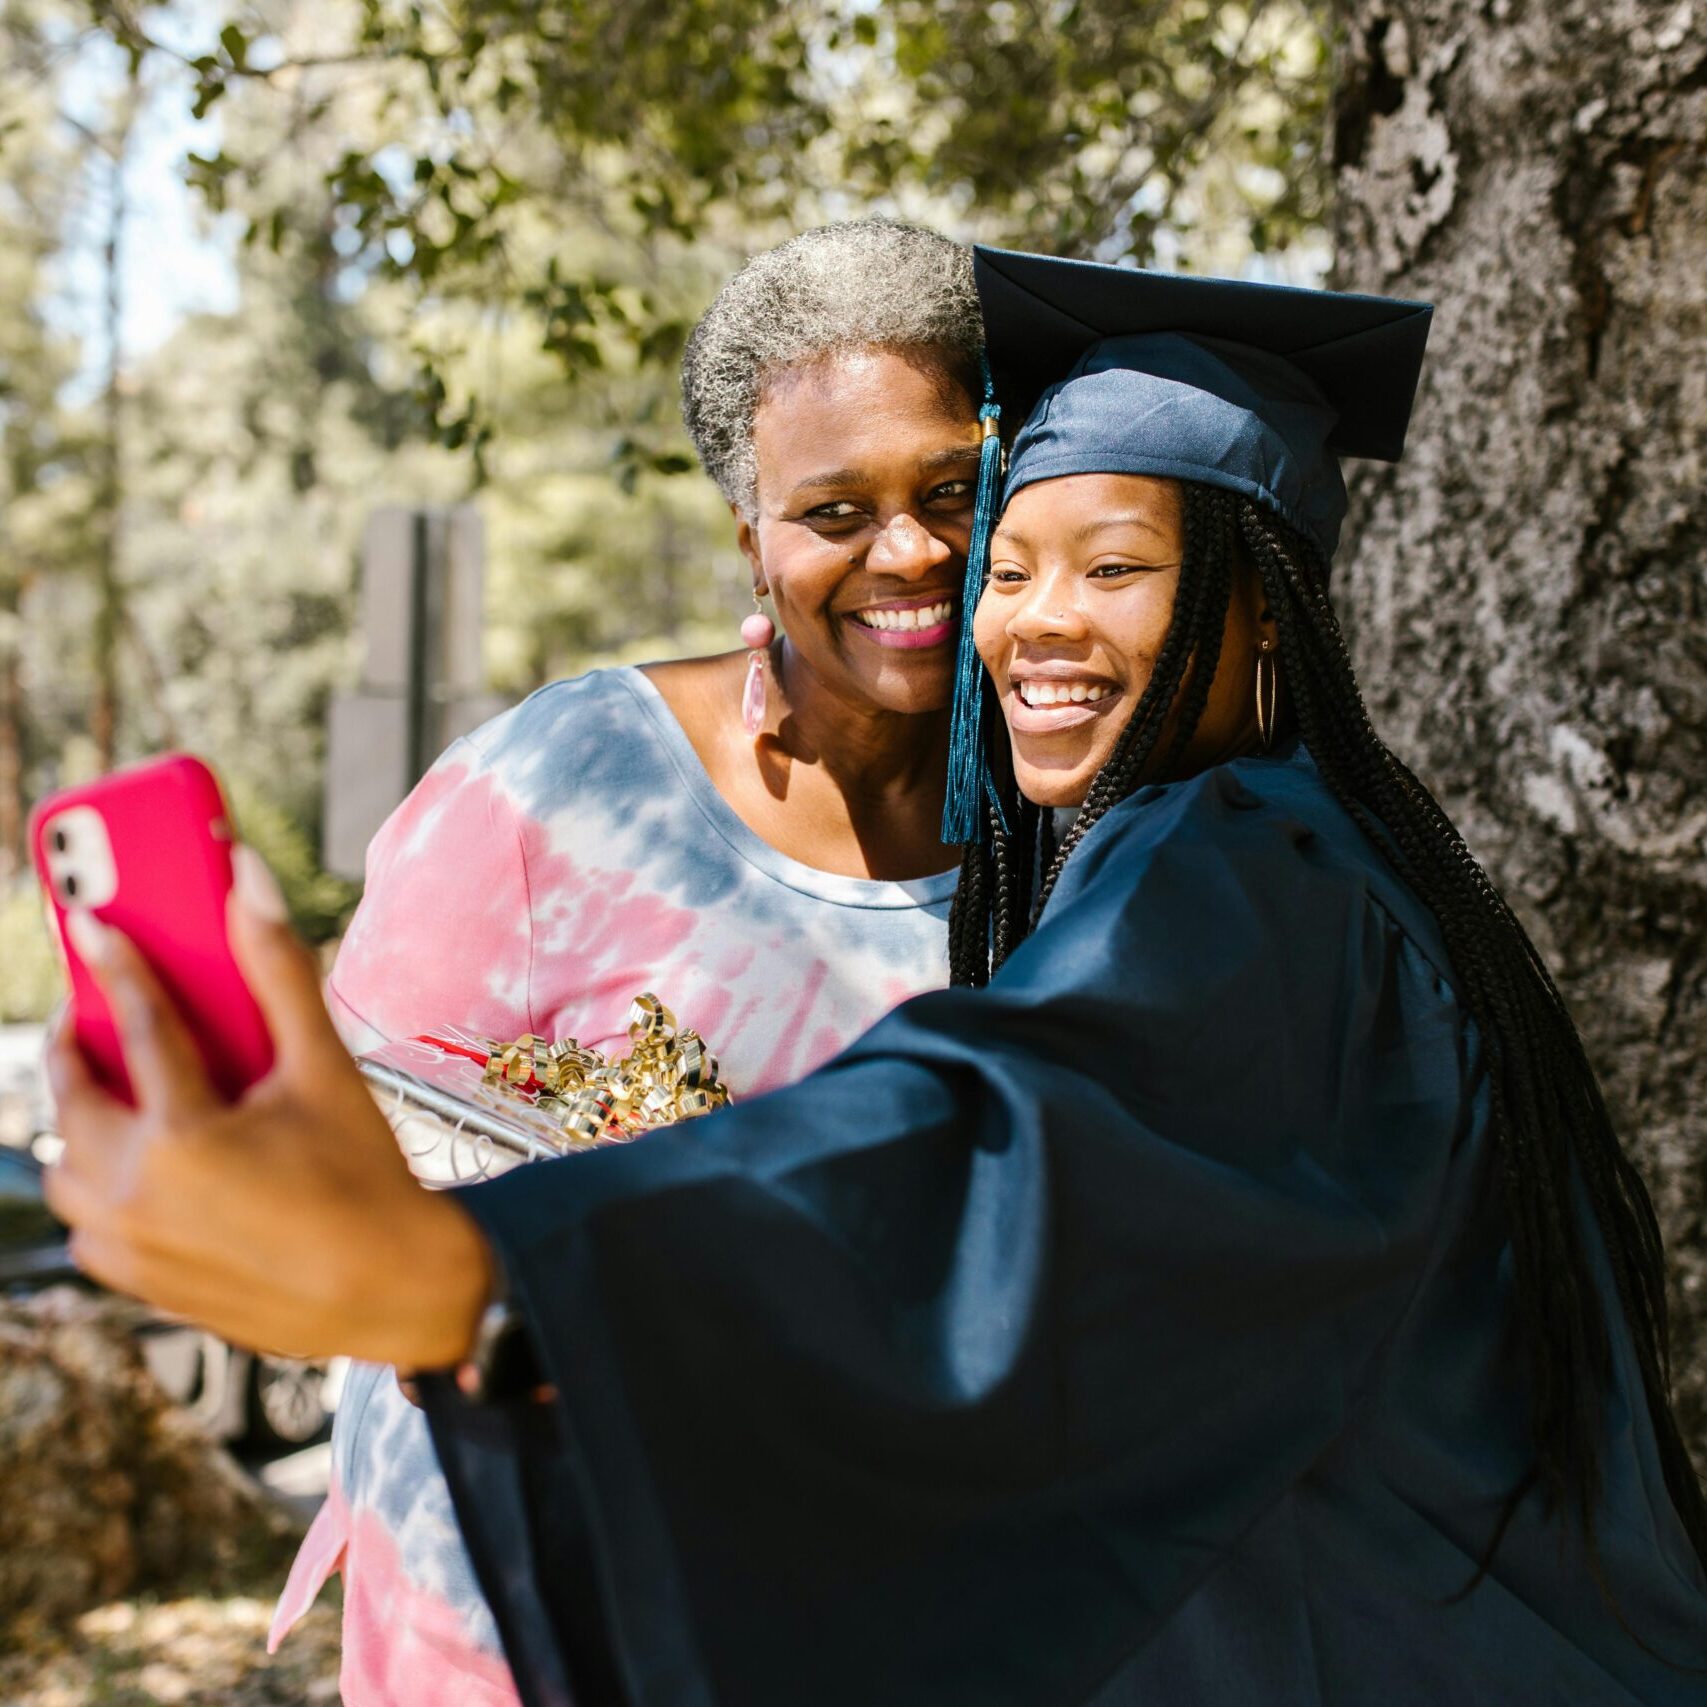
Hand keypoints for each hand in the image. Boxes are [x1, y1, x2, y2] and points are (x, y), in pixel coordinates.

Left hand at [42, 846, 494, 1369]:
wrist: (394, 1291)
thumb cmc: (367, 1178)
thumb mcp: (326, 1070)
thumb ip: (279, 971)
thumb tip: (250, 879)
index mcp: (184, 1138)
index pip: (136, 1028)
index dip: (114, 966)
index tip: (87, 923)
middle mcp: (138, 1196)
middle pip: (71, 1101)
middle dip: (73, 1047)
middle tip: (88, 1011)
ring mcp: (130, 1246)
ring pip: (63, 1167)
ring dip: (76, 1121)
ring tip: (110, 1087)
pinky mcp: (137, 1281)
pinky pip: (85, 1222)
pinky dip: (95, 1182)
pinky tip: (137, 1161)